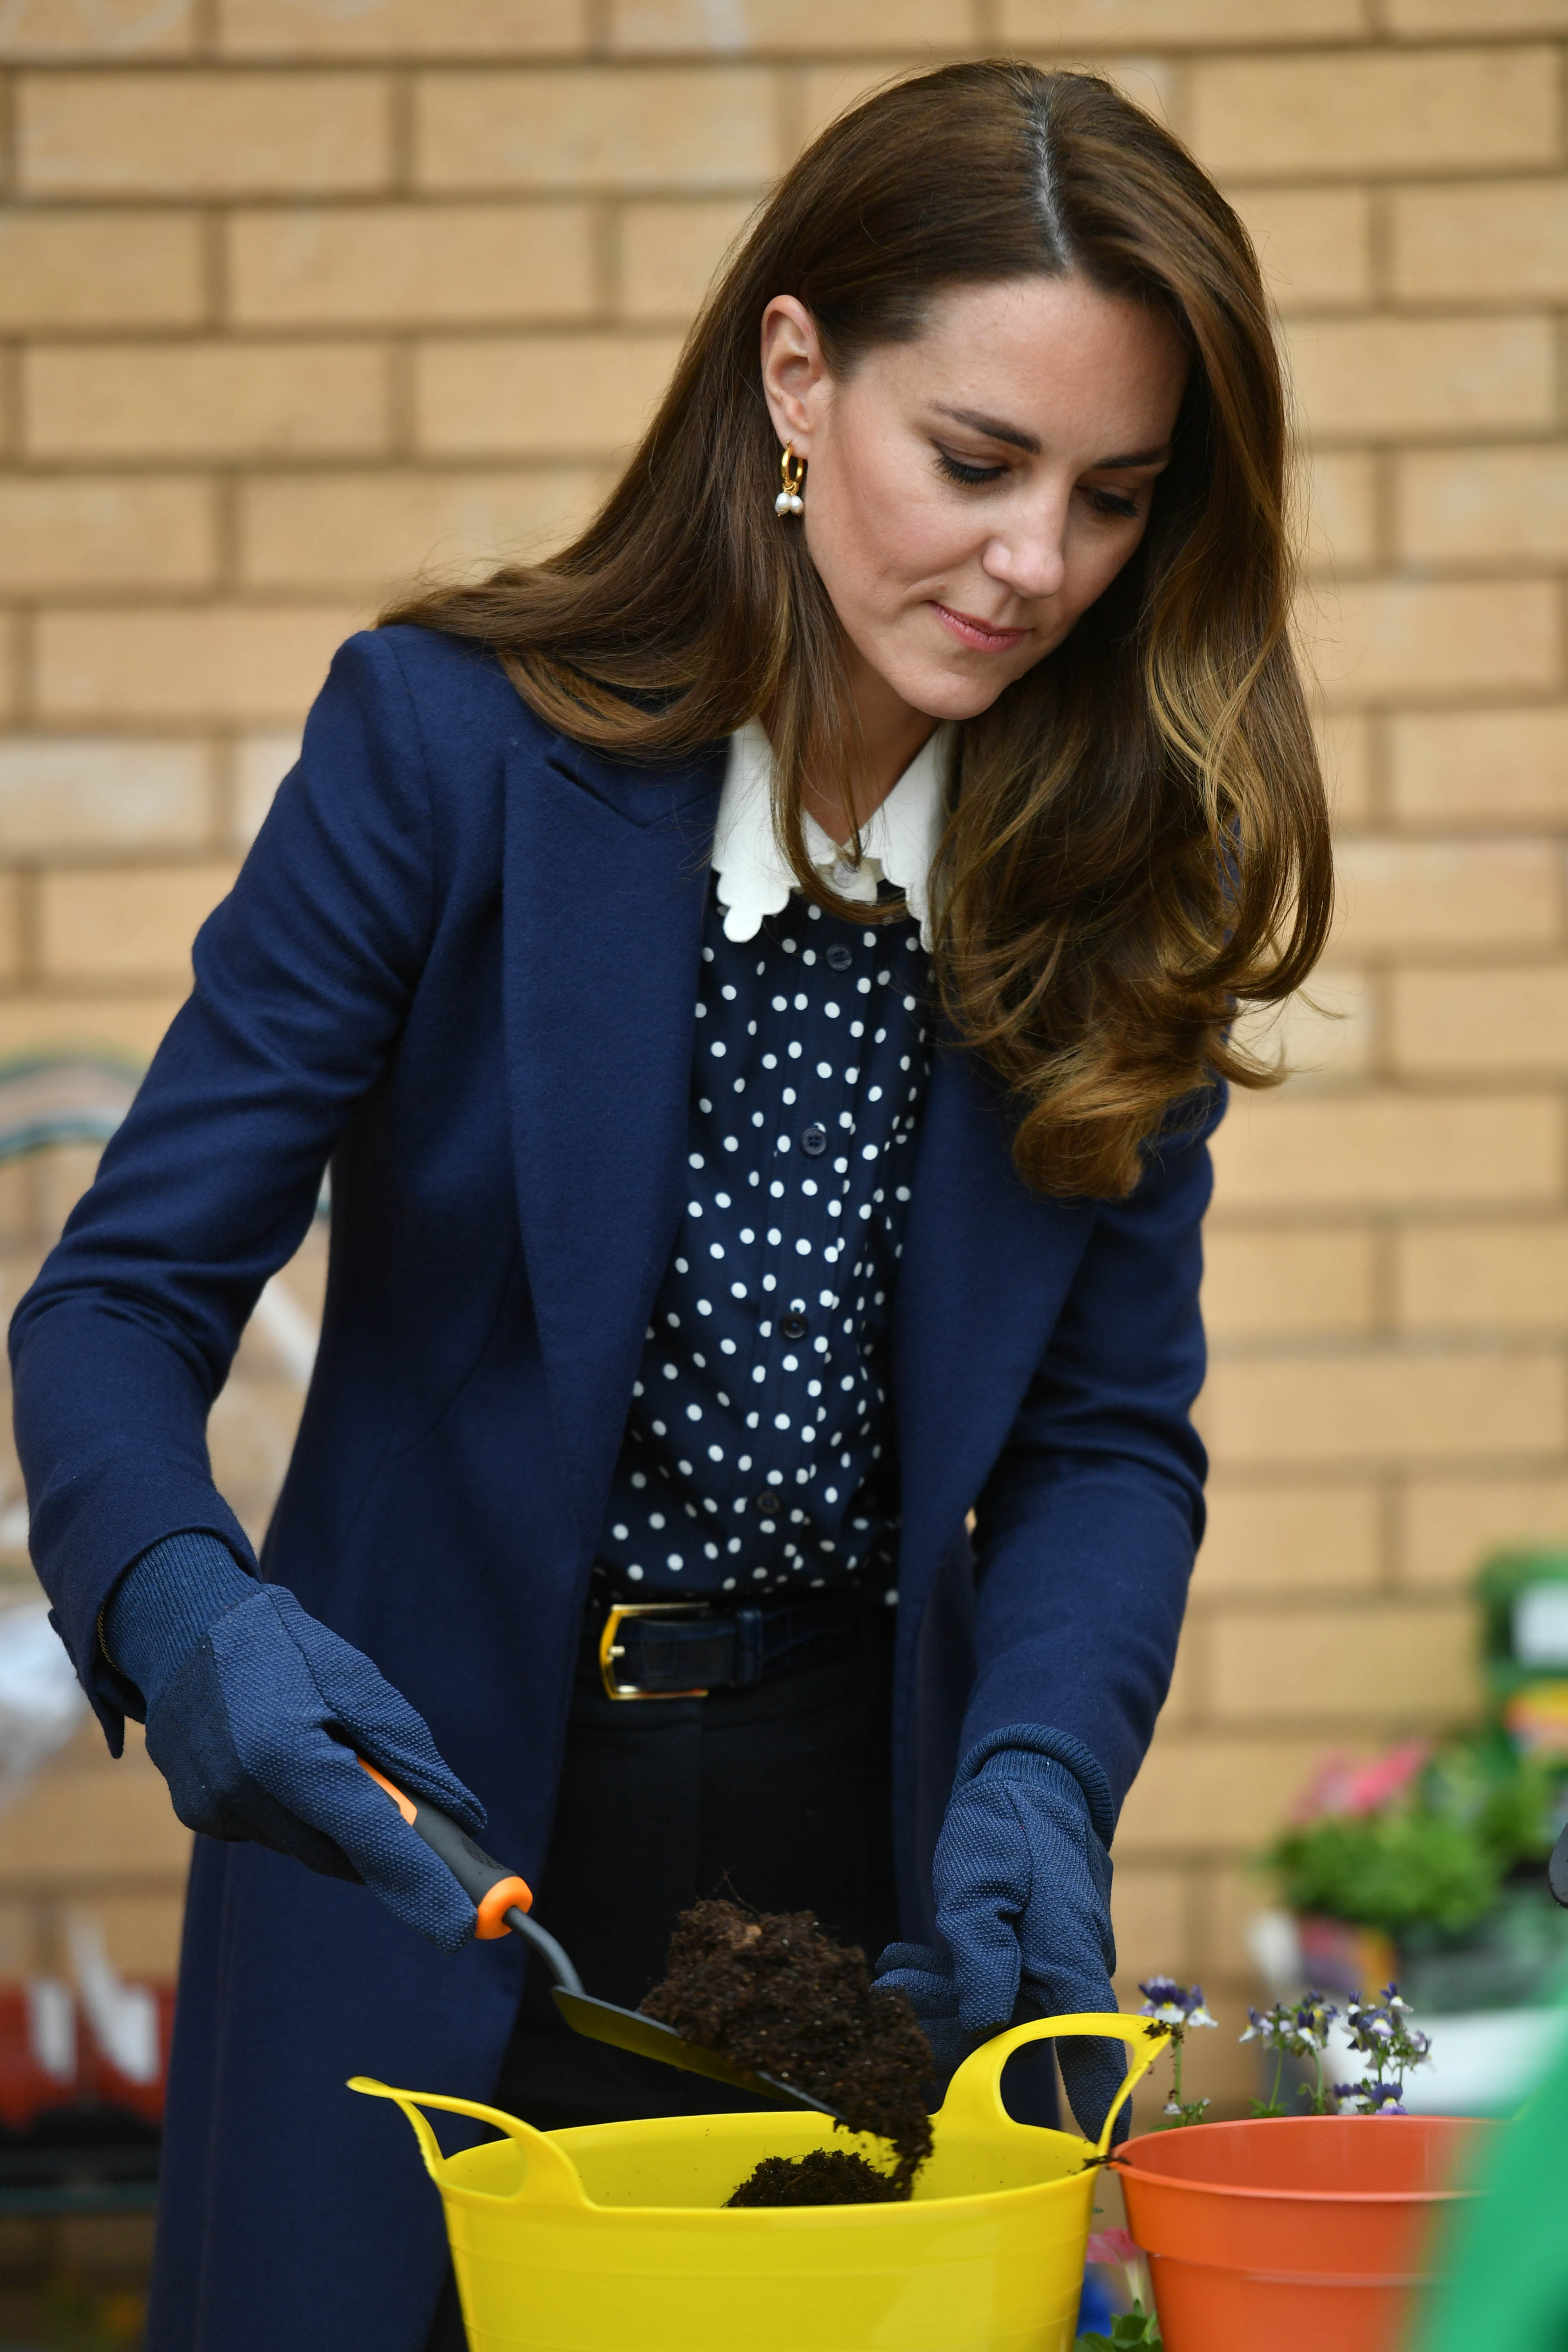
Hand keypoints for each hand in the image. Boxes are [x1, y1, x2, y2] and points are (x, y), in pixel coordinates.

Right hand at [107, 1536, 485, 1949]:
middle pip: (343, 1854)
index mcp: (289, 1754)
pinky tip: (287, 1764)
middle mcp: (245, 1793)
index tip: (465, 1928)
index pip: (372, 1839)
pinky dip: (298, 1812)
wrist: (183, 1629)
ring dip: (339, 1823)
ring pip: (310, 1848)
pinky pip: (274, 1834)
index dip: (422, 1887)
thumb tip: (462, 1819)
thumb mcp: (357, 1681)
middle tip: (423, 1830)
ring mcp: (216, 1811)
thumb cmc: (284, 1648)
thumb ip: (409, 1755)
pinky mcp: (200, 1817)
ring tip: (331, 1756)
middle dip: (385, 1847)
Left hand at [877, 1745, 1126, 2141]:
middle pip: (1017, 2035)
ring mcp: (1046, 1967)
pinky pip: (987, 1988)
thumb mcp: (980, 1876)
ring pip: (993, 2012)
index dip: (1092, 2099)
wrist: (1029, 1781)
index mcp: (1069, 1959)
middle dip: (949, 2032)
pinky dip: (945, 1982)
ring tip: (889, 1976)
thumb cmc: (1008, 1825)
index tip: (1094, 2148)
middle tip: (890, 2001)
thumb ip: (980, 1947)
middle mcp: (1065, 1973)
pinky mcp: (1025, 1956)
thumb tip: (987, 2018)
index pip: (1091, 2046)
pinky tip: (904, 1962)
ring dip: (936, 2003)